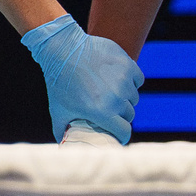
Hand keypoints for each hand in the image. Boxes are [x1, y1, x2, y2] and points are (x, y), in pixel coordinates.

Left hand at [21, 15, 141, 144]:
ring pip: (133, 97)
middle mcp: (116, 98)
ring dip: (126, 98)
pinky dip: (132, 81)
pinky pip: (138, 79)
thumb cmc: (59, 82)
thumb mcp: (58, 110)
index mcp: (101, 112)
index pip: (124, 131)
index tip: (118, 133)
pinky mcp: (127, 64)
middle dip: (121, 115)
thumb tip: (62, 145)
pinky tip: (120, 80)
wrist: (62, 49)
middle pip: (129, 114)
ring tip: (112, 93)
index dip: (121, 134)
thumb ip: (62, 130)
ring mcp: (123, 80)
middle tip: (111, 110)